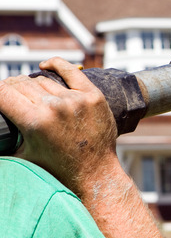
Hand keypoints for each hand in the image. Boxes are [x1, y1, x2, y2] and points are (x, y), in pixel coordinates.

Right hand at [0, 57, 117, 196]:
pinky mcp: (93, 96)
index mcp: (35, 122)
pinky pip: (71, 72)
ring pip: (43, 80)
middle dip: (12, 88)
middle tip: (12, 98)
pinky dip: (57, 65)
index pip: (3, 92)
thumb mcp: (22, 154)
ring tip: (31, 95)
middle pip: (22, 84)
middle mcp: (55, 107)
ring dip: (32, 85)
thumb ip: (6, 138)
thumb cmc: (57, 168)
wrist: (94, 173)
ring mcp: (76, 100)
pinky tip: (46, 65)